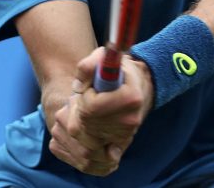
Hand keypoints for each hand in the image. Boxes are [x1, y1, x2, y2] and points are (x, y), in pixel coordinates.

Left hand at [48, 47, 153, 175]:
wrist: (138, 87)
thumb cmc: (117, 71)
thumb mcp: (103, 57)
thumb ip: (88, 66)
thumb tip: (77, 88)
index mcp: (130, 97)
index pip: (92, 107)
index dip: (84, 97)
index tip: (88, 89)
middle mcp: (129, 121)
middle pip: (85, 126)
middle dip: (77, 112)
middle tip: (81, 100)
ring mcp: (125, 137)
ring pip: (84, 142)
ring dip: (75, 126)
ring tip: (82, 111)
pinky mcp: (118, 149)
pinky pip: (89, 155)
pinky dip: (77, 143)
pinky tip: (80, 127)